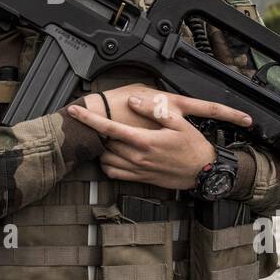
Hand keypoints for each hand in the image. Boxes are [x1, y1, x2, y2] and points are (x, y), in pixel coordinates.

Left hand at [69, 89, 251, 190]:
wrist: (204, 173)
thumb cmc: (193, 146)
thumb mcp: (179, 122)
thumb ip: (153, 110)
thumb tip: (132, 100)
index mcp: (145, 140)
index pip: (109, 128)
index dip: (88, 119)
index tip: (74, 110)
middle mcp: (138, 157)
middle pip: (104, 143)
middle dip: (96, 131)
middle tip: (96, 120)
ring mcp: (137, 170)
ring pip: (105, 159)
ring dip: (101, 147)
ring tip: (107, 136)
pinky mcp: (139, 179)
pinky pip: (113, 173)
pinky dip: (107, 164)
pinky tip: (113, 154)